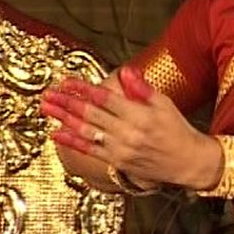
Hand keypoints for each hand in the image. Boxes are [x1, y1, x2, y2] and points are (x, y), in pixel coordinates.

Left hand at [40, 66, 220, 190]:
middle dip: (67, 102)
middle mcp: (127, 133)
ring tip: (46, 108)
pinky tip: (56, 134)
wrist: (187, 162)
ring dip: (63, 119)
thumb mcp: (165, 104)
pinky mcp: (117, 161)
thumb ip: (143, 88)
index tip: (67, 80)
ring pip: (86, 131)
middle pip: (91, 114)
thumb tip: (126, 71)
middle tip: (48, 93)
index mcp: (140, 116)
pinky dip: (72, 142)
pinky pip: (90, 150)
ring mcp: (120, 149)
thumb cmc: (177, 130)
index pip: (106, 98)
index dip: (84, 89)